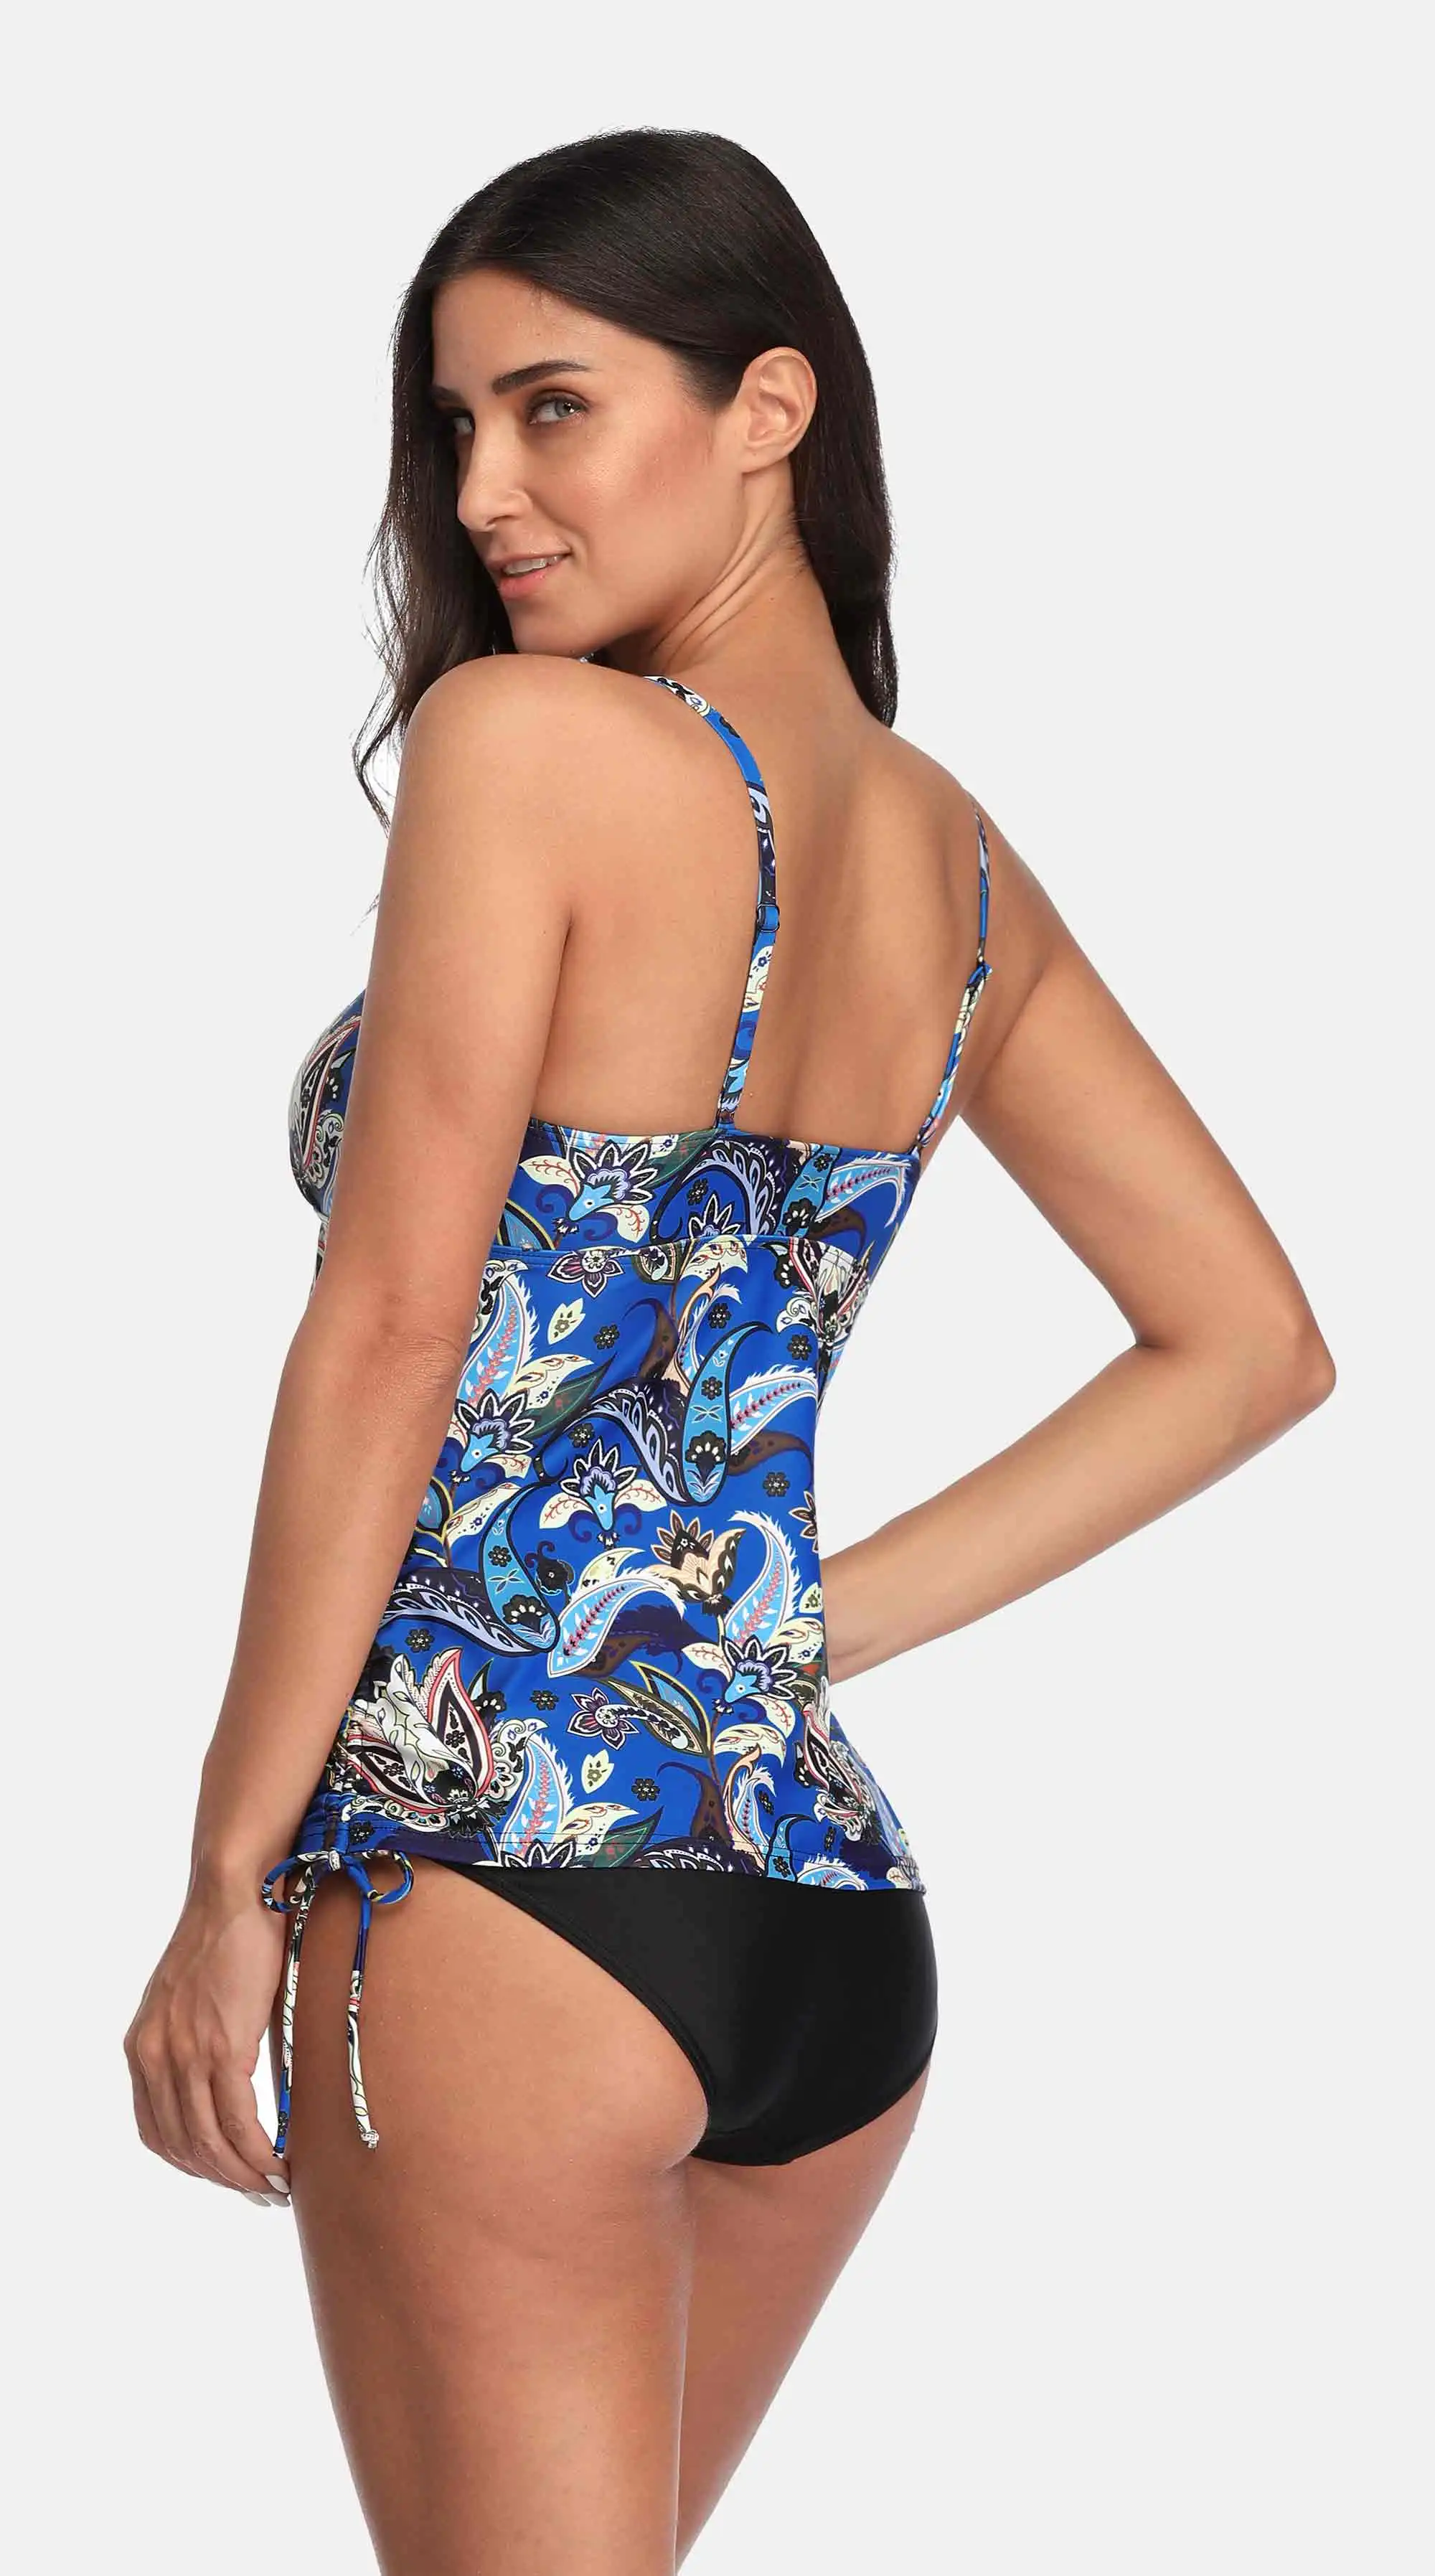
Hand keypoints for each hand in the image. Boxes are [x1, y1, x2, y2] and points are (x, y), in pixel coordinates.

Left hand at [124, 1875, 292, 2203]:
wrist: (235, 1895)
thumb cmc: (226, 1940)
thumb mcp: (190, 2001)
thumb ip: (195, 2043)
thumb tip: (228, 2084)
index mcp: (142, 2049)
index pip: (157, 2132)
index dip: (194, 2164)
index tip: (228, 2177)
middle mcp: (154, 2057)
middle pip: (184, 2145)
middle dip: (224, 2179)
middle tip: (261, 2194)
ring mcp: (184, 2054)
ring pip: (209, 2141)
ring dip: (244, 2175)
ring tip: (275, 2187)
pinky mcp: (220, 2046)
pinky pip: (236, 2119)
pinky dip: (258, 2152)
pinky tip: (279, 2163)